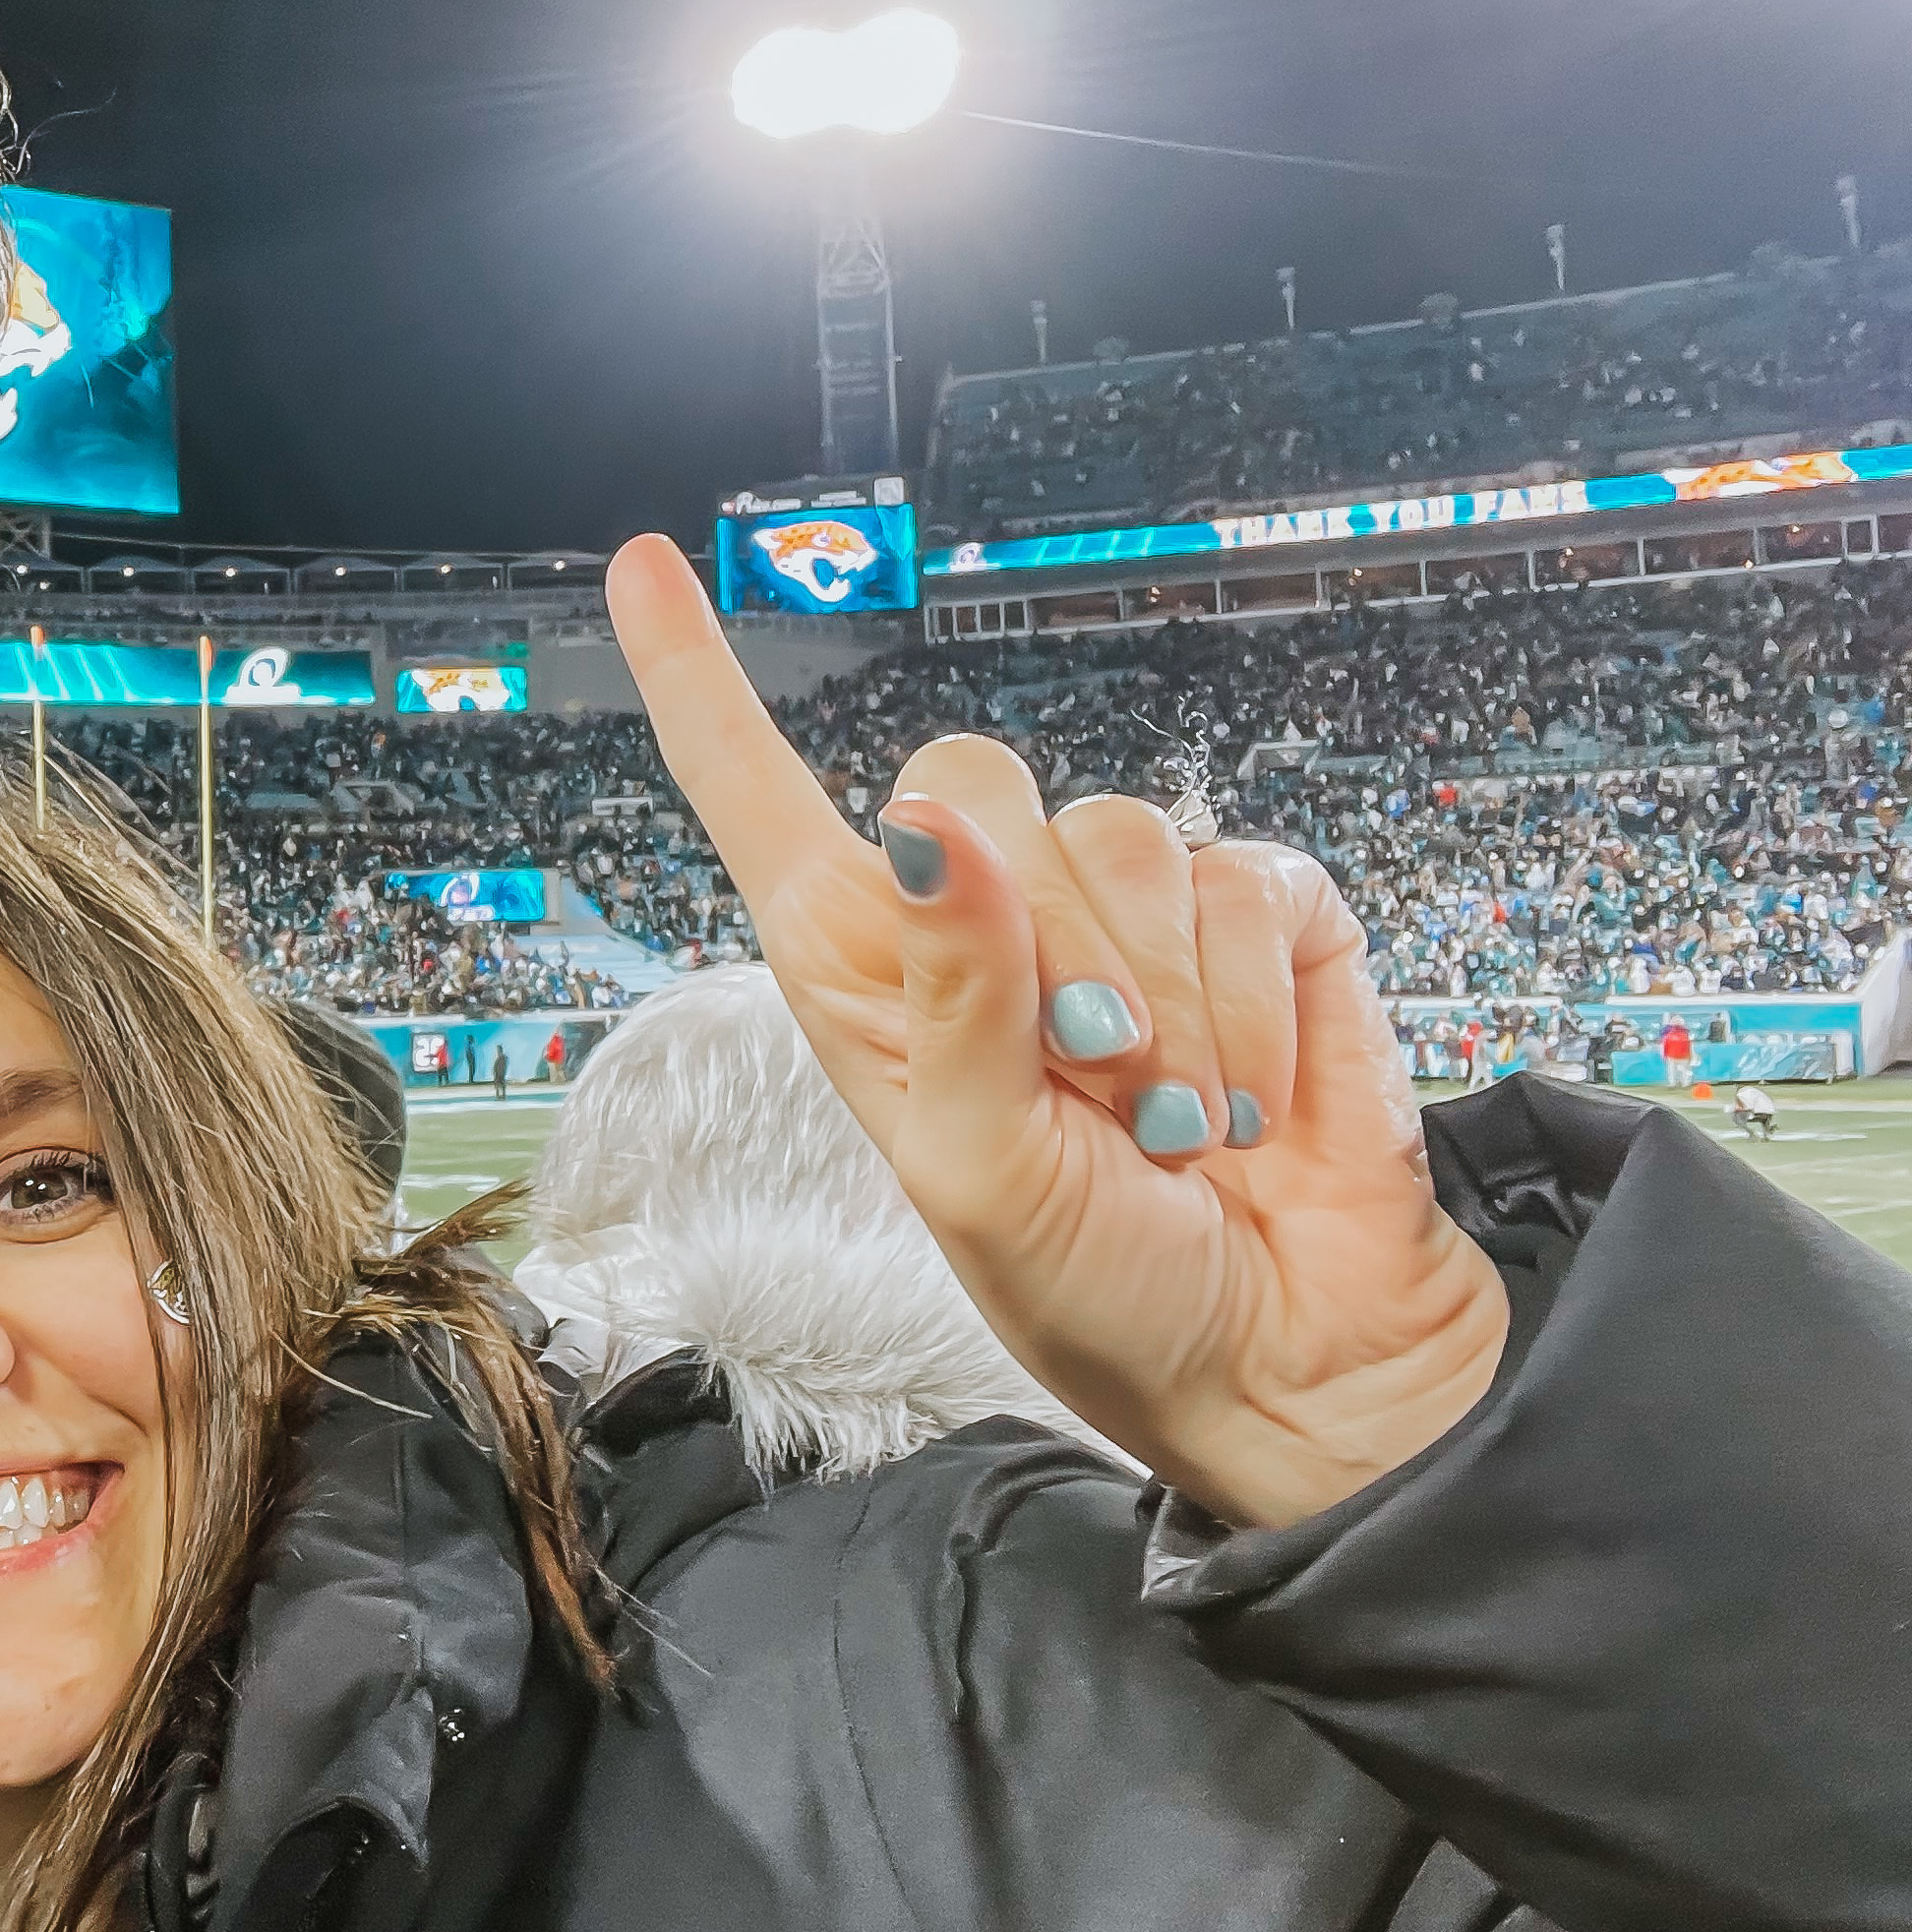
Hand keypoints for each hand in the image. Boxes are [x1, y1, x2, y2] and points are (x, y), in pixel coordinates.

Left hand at [605, 535, 1507, 1527]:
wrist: (1289, 1362)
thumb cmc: (1102, 1295)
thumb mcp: (981, 1172)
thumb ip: (956, 998)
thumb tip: (931, 828)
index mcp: (866, 977)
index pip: (757, 800)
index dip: (698, 682)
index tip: (641, 569)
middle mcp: (981, 922)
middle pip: (971, 778)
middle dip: (1039, 938)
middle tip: (1085, 1080)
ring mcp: (1124, 912)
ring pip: (1123, 830)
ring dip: (1163, 1000)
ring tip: (1172, 1118)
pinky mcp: (1258, 920)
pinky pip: (1251, 876)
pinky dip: (1257, 1001)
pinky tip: (1253, 1093)